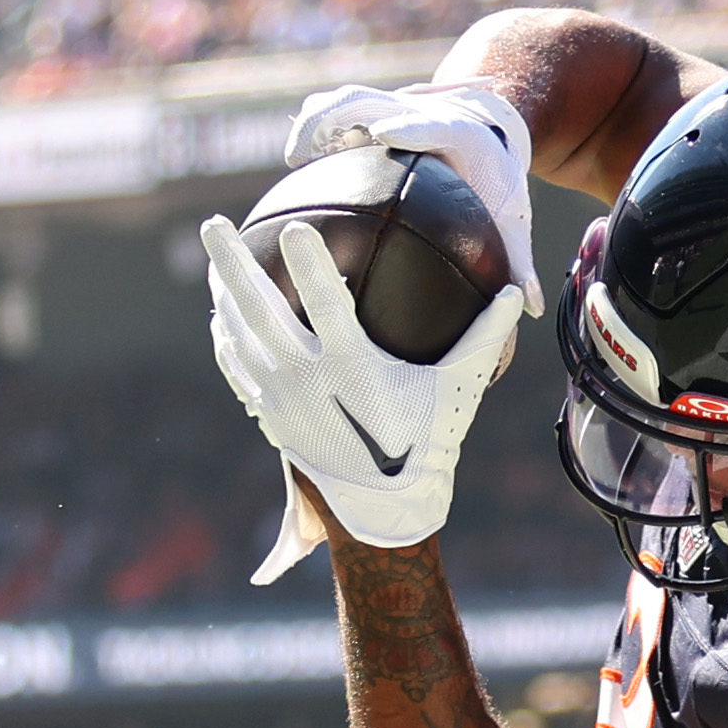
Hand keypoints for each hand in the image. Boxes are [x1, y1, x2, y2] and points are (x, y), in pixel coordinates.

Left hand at [202, 215, 525, 563]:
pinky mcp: (272, 415)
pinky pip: (239, 370)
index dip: (310, 264)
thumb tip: (515, 293)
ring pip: (242, 335)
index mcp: (352, 366)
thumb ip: (484, 338)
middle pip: (260, 310)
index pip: (326, 304)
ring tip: (212, 258)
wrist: (387, 504)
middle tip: (214, 223)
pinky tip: (218, 319)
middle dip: (232, 264)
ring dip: (223, 294)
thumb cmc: (427, 439)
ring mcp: (283, 399)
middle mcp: (308, 379)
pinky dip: (226, 341)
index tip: (294, 228)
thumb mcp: (457, 389)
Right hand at [283, 80, 540, 300]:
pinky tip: (298, 167)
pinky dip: (316, 128)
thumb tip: (530, 308)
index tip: (381, 134)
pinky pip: (338, 109)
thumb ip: (519, 260)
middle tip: (306, 151)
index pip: (427, 123)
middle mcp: (422, 109)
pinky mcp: (377, 107)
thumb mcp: (513, 218)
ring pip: (346, 97)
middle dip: (338, 116)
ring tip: (296, 158)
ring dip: (317, 120)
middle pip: (370, 98)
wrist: (494, 127)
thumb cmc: (498, 181)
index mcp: (457, 133)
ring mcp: (395, 104)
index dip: (406, 124)